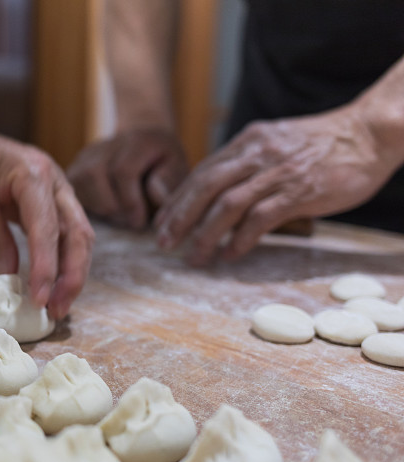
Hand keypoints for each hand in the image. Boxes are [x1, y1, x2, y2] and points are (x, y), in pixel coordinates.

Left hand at [0, 129, 94, 319]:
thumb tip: (10, 278)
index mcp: (33, 174)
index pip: (48, 227)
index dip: (47, 267)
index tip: (40, 298)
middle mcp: (55, 181)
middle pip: (78, 233)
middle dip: (72, 275)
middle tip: (57, 310)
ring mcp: (58, 191)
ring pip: (78, 236)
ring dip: (73, 273)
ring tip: (58, 306)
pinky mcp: (52, 203)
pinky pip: (65, 235)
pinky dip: (63, 262)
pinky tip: (54, 286)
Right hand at [67, 127, 187, 228]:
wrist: (141, 145)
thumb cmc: (162, 165)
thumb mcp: (177, 170)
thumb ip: (171, 182)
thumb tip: (156, 195)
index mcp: (137, 141)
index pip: (123, 170)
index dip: (130, 201)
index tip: (139, 221)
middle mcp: (106, 144)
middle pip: (96, 177)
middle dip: (114, 208)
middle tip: (130, 221)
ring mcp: (85, 157)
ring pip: (81, 186)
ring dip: (101, 208)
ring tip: (120, 215)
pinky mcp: (72, 170)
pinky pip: (71, 194)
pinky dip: (88, 208)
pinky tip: (107, 212)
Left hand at [154, 106, 399, 264]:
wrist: (369, 133)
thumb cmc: (323, 144)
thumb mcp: (276, 143)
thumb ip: (248, 162)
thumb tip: (220, 190)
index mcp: (248, 142)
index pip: (201, 172)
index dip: (178, 200)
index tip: (163, 223)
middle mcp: (256, 154)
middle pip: (204, 187)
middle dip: (179, 218)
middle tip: (164, 243)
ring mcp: (277, 172)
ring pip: (227, 206)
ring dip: (205, 235)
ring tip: (195, 257)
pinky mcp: (299, 191)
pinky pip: (260, 219)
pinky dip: (241, 239)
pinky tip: (230, 254)